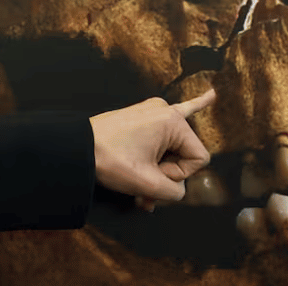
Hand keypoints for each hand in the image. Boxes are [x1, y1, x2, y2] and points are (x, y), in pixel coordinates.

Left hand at [89, 88, 215, 211]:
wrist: (76, 148)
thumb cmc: (109, 159)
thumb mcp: (146, 183)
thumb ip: (174, 191)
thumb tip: (176, 189)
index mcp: (173, 122)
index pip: (198, 159)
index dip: (179, 174)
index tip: (154, 175)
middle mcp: (166, 111)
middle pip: (184, 154)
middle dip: (165, 177)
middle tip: (143, 189)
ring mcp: (154, 111)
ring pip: (171, 149)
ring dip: (158, 172)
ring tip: (140, 189)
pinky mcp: (144, 115)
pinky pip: (176, 110)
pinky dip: (195, 104)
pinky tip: (211, 95)